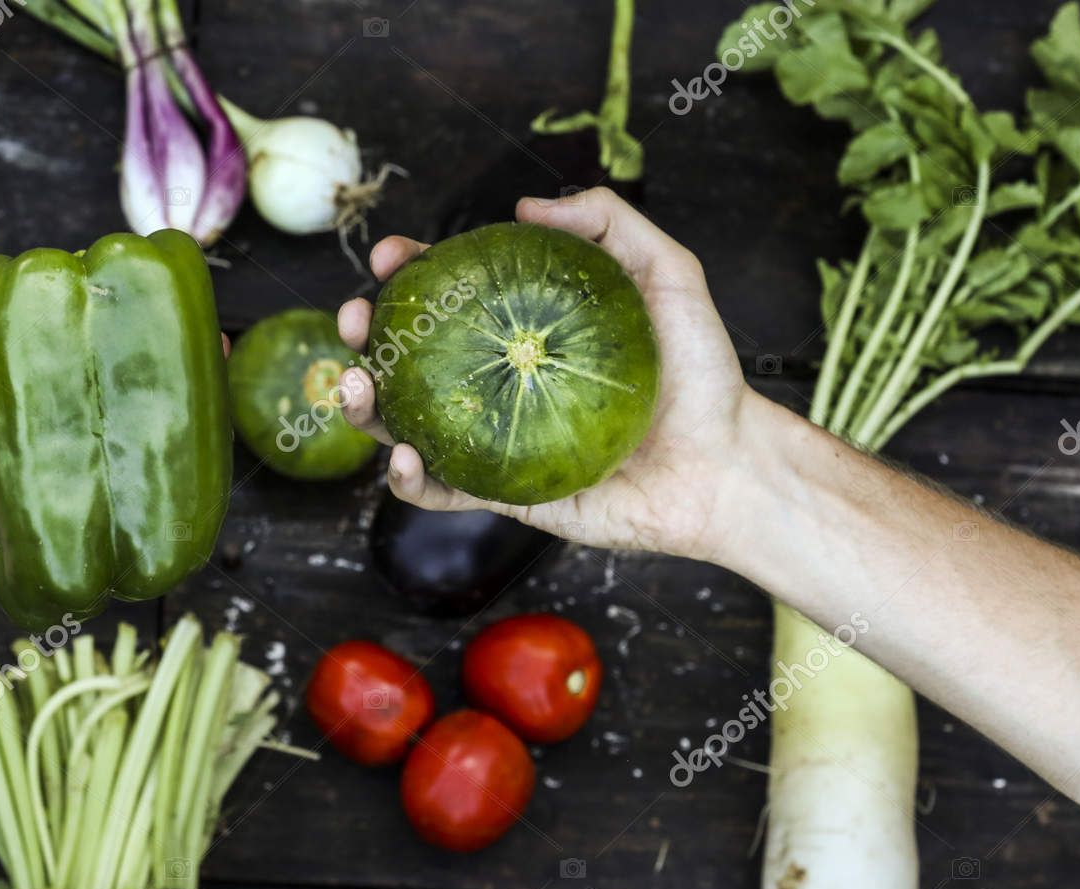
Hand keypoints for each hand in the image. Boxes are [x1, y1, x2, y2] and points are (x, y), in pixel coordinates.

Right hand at [337, 188, 757, 559]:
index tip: (389, 255)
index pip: (450, 297)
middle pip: (409, 358)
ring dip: (364, 407)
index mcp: (523, 334)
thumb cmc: (702, 374)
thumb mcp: (667, 275)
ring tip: (353, 387)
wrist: (726, 464)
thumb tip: (527, 203)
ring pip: (406, 423)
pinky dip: (408, 478)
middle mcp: (499, 384)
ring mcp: (494, 441)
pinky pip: (442, 490)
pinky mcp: (505, 495)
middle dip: (363, 336)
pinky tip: (401, 457)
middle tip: (353, 318)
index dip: (409, 274)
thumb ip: (609, 223)